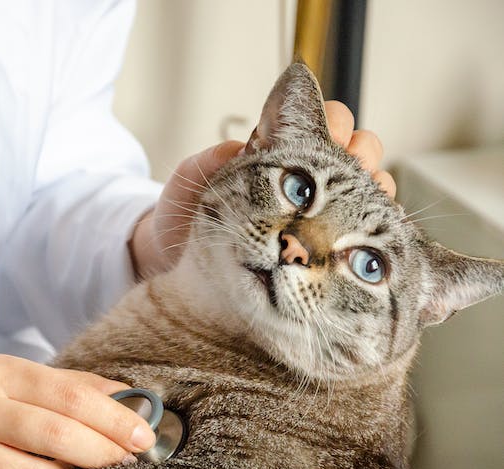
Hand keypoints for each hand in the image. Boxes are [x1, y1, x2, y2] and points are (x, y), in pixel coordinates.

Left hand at [129, 101, 396, 279]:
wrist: (178, 262)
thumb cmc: (184, 216)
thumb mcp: (191, 181)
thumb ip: (214, 159)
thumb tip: (244, 145)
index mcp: (280, 151)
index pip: (326, 120)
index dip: (334, 122)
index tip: (326, 136)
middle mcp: (308, 177)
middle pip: (360, 147)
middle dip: (359, 152)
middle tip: (344, 170)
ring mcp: (322, 209)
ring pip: (373, 182)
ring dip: (373, 185)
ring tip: (359, 197)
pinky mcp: (327, 244)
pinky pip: (369, 224)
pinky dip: (377, 218)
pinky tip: (368, 223)